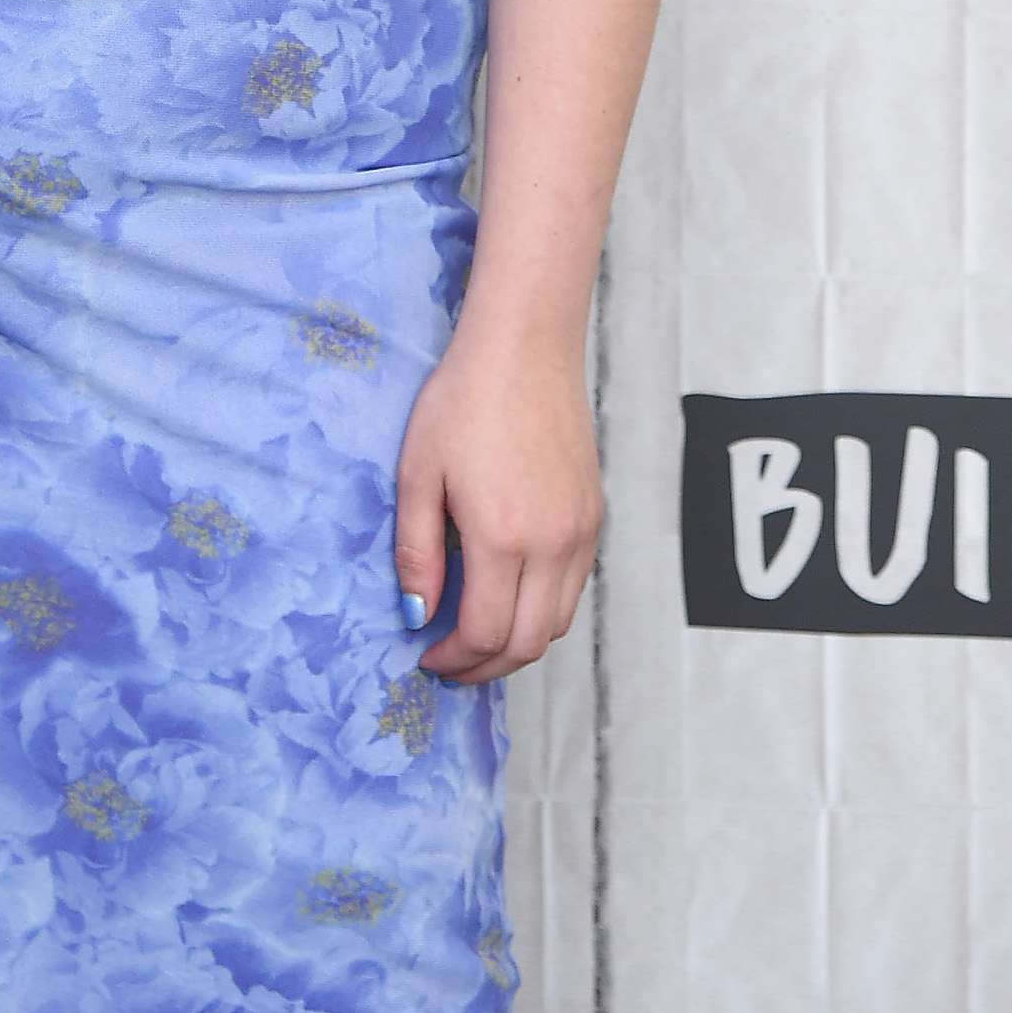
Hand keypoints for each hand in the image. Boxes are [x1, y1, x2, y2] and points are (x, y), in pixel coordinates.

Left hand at [392, 323, 602, 681]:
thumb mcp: (418, 473)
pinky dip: (542, 608)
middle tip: (449, 663)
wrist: (526, 345)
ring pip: (557, 622)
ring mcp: (581, 531)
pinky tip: (508, 591)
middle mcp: (553, 544)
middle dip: (485, 667)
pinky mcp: (594, 515)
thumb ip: (417, 552)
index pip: (485, 635)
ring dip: (516, 641)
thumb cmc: (463, 399)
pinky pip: (573, 587)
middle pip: (527, 643)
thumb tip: (418, 615)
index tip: (426, 657)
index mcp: (503, 538)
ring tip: (476, 633)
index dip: (453, 661)